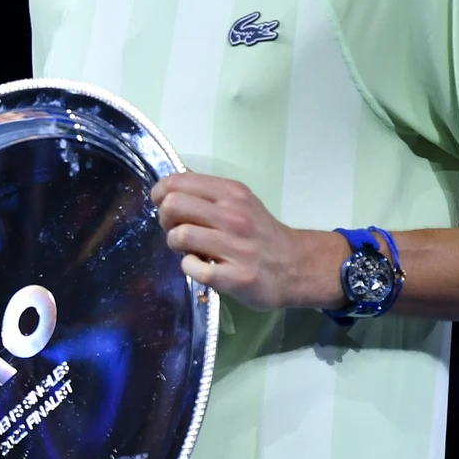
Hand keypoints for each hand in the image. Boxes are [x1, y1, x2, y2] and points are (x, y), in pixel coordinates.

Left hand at [150, 172, 344, 310]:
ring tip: (187, 249)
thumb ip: (209, 194)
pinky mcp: (236, 277)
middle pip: (173, 205)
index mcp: (232, 193)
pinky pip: (192, 267)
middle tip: (175, 228)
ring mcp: (236, 247)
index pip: (178, 182)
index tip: (162, 204)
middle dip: (164, 218)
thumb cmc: (261, 234)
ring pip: (179, 235)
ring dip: (174, 244)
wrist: (298, 267)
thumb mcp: (240, 202)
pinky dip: (188, 267)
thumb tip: (170, 187)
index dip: (160, 193)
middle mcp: (234, 216)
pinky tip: (200, 266)